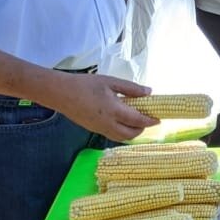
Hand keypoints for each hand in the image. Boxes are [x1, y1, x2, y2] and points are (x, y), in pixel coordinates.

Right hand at [42, 73, 158, 141]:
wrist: (60, 93)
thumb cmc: (86, 84)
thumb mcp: (110, 82)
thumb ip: (131, 88)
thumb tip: (149, 92)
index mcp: (113, 111)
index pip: (137, 120)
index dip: (150, 121)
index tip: (159, 118)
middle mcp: (107, 124)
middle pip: (130, 134)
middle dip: (142, 129)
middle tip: (148, 119)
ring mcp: (99, 129)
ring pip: (121, 137)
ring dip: (132, 132)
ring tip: (137, 121)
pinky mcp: (93, 129)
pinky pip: (112, 135)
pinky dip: (122, 132)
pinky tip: (122, 121)